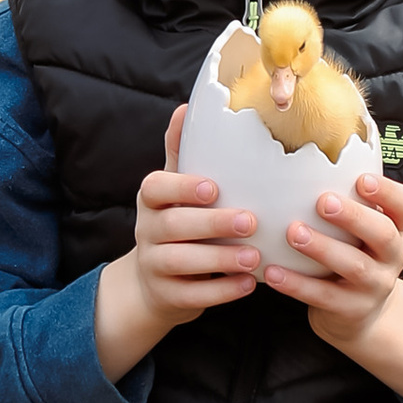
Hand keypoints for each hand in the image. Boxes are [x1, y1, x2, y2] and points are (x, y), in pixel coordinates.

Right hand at [94, 105, 260, 379]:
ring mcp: (153, 266)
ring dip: (220, 260)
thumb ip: (182, 152)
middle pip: (174, 226)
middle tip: (251, 221)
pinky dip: (221, 291)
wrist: (153, 284)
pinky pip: (192, 296)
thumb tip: (186, 105)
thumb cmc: (176, 225)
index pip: (157, 188)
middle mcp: (147, 231)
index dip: (182, 187)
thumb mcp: (174, 190)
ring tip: (255, 257)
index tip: (214, 188)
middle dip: (213, 224)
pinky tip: (248, 284)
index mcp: (152, 200)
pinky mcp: (167, 297)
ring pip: (182, 262)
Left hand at [266, 170, 402, 402]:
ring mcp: (376, 286)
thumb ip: (349, 198)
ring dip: (322, 248)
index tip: (362, 179)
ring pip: (354, 266)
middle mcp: (393, 256)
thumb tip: (311, 145)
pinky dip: (297, 284)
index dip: (387, 192)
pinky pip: (325, 297)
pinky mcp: (353, 310)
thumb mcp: (363, 229)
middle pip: (383, 235)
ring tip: (293, 232)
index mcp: (398, 229)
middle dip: (354, 217)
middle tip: (323, 201)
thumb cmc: (354, 254)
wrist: (361, 314)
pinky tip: (273, 272)